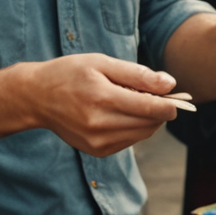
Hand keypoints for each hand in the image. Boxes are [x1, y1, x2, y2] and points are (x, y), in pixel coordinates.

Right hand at [22, 55, 181, 156]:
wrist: (36, 97)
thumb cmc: (69, 74)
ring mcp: (97, 142)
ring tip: (135, 101)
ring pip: (142, 134)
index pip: (150, 107)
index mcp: (102, 99)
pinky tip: (122, 113)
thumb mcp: (102, 63)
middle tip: (158, 95)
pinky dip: (134, 128)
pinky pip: (129, 141)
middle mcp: (100, 125)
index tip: (179, 98)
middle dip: (160, 110)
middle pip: (149, 123)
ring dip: (148, 119)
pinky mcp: (97, 151)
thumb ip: (137, 74)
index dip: (170, 104)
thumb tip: (169, 84)